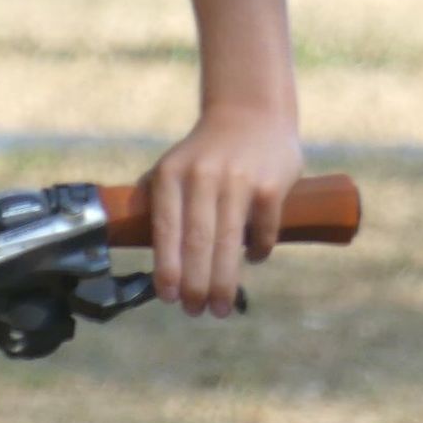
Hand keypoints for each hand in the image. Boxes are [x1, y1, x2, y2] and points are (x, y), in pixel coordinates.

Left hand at [143, 103, 302, 317]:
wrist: (252, 110)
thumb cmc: (206, 152)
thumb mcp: (174, 166)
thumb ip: (161, 205)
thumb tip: (151, 259)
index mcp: (173, 173)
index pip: (166, 228)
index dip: (167, 267)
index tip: (168, 297)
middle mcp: (203, 174)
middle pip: (197, 242)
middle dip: (195, 284)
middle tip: (195, 311)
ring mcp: (239, 179)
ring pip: (229, 242)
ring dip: (224, 282)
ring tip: (221, 308)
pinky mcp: (271, 186)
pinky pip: (262, 231)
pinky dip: (257, 252)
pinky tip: (253, 260)